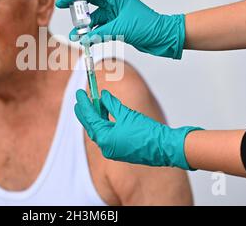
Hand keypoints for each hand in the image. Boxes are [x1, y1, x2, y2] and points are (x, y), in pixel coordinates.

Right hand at [56, 0, 185, 58]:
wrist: (164, 38)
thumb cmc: (149, 26)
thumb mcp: (122, 28)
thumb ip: (101, 33)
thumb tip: (83, 38)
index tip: (62, 2)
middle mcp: (114, 4)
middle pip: (90, 4)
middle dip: (78, 13)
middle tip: (69, 20)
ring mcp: (116, 15)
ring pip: (94, 19)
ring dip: (85, 28)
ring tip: (75, 36)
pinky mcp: (118, 27)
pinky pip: (100, 29)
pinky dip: (93, 35)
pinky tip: (86, 40)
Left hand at [74, 89, 202, 168]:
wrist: (165, 146)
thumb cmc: (147, 132)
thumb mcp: (126, 114)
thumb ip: (112, 104)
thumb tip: (102, 96)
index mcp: (105, 139)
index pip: (90, 119)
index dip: (84, 105)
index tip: (79, 94)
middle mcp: (107, 148)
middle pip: (92, 127)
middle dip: (86, 112)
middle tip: (81, 100)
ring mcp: (114, 151)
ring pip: (100, 131)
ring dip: (97, 117)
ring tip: (95, 103)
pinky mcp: (121, 151)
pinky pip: (108, 136)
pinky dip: (106, 124)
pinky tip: (106, 113)